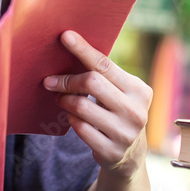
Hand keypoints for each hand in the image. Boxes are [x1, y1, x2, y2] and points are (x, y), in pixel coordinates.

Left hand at [43, 30, 151, 178]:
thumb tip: (69, 47)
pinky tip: (71, 116)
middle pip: (91, 82)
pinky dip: (71, 119)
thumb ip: (104, 76)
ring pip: (81, 106)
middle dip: (66, 80)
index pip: (105, 64)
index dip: (83, 49)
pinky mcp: (111, 151)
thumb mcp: (120, 93)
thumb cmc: (117, 111)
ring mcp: (125, 133)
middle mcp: (136, 111)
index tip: (64, 36)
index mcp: (139, 90)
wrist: (130, 154)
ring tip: (60, 99)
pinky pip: (79, 128)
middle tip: (50, 81)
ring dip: (65, 100)